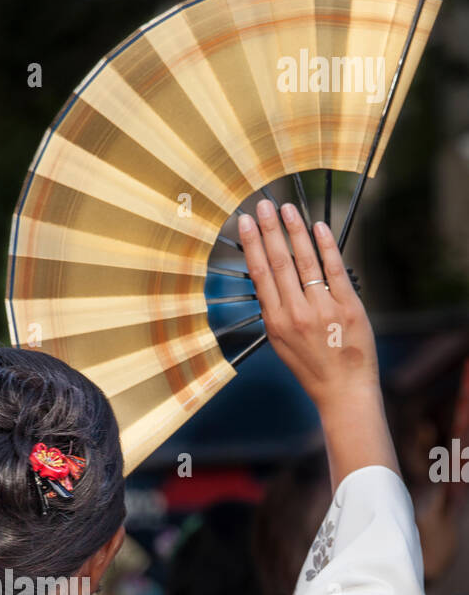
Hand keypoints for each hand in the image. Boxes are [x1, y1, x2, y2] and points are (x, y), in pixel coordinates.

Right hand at [238, 200, 398, 487]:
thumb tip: (272, 274)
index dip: (252, 246)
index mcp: (276, 323)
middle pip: (279, 263)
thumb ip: (277, 310)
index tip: (245, 222)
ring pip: (305, 262)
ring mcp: (323, 309)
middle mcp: (296, 314)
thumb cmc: (313, 367)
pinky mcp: (348, 306)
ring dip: (295, 231)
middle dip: (269, 230)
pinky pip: (335, 270)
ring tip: (287, 209)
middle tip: (263, 204)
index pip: (261, 275)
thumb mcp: (282, 344)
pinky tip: (318, 227)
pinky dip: (326, 246)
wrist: (343, 391)